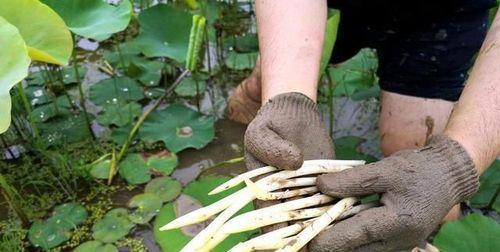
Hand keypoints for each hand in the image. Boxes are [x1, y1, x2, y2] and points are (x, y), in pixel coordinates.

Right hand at [244, 92, 333, 232]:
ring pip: (315, 217)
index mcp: (263, 190)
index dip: (279, 233)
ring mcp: (306, 192)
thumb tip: (294, 163)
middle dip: (303, 237)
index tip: (293, 242)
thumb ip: (272, 148)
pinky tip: (352, 219)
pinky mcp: (326, 183)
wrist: (294, 113)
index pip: (269, 217)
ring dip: (324, 228)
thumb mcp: (262, 132)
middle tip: (317, 245)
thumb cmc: (271, 124)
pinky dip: (340, 210)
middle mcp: (285, 196)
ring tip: (337, 238)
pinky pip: (332, 200)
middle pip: (293, 224)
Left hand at [310, 135, 478, 251]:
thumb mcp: (385, 169)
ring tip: (318, 231)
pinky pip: (370, 248)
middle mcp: (400, 241)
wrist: (448, 176)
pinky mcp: (398, 245)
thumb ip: (352, 180)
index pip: (358, 234)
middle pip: (357, 250)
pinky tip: (337, 229)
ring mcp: (400, 246)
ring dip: (341, 243)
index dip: (331, 238)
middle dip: (331, 244)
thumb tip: (320, 186)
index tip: (308, 239)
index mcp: (398, 221)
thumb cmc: (418, 170)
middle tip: (306, 237)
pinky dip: (353, 241)